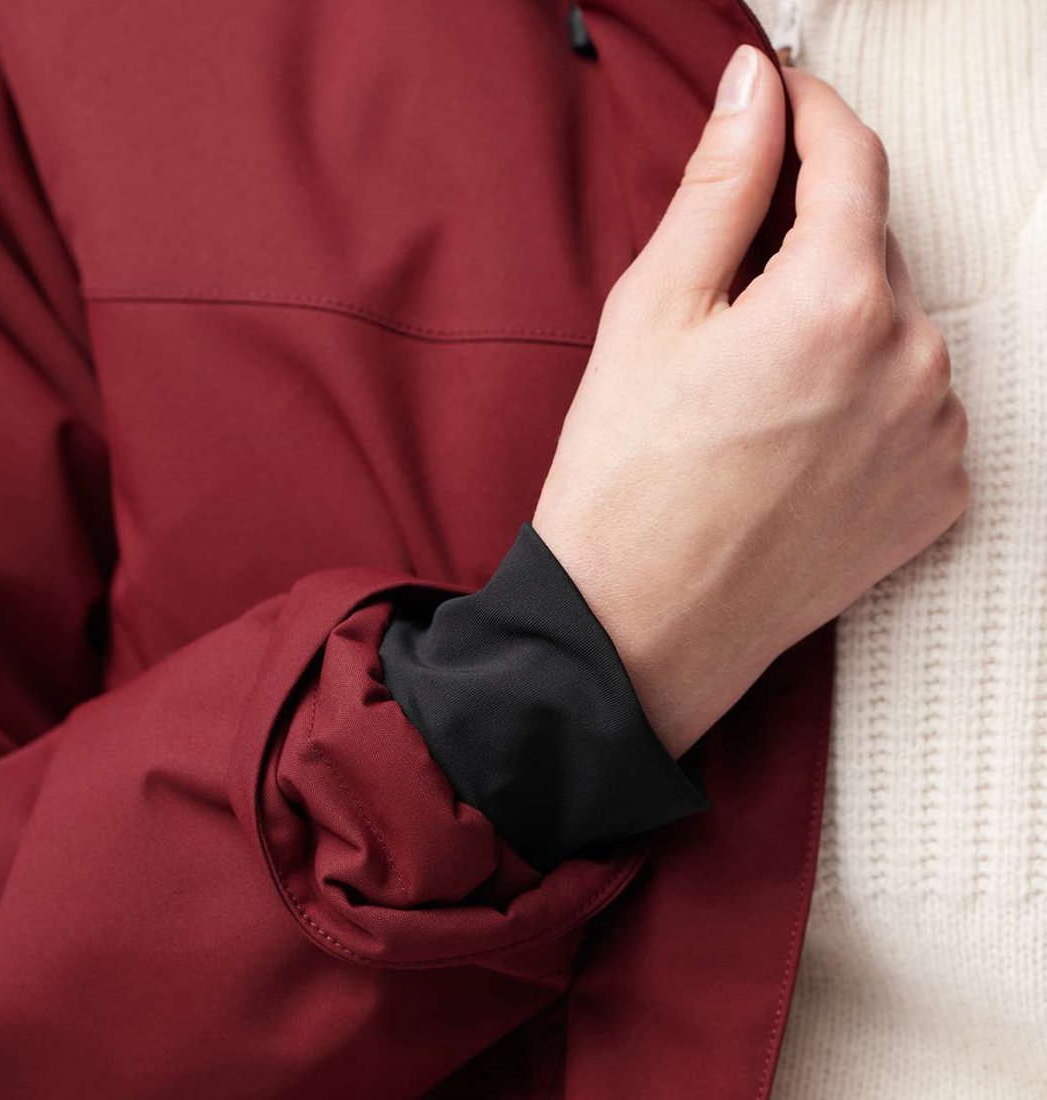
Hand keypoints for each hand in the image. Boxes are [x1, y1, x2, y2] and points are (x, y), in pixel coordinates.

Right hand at [532, 46, 969, 758]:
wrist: (641, 629)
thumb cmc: (628, 479)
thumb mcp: (652, 314)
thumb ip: (720, 186)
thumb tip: (752, 91)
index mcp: (836, 299)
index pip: (851, 157)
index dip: (810, 113)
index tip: (780, 101)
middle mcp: (912, 360)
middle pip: (872, 248)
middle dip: (808, 243)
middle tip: (725, 295)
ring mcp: (934, 436)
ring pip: (896, 328)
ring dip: (837, 324)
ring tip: (753, 389)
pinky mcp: (936, 498)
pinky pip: (916, 405)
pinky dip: (867, 395)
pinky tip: (797, 436)